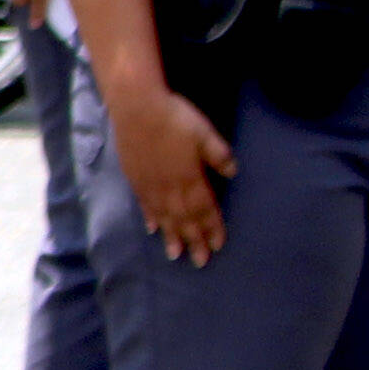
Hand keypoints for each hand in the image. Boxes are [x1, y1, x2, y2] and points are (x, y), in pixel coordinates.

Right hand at [111, 81, 235, 263]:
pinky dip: (151, 219)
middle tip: (201, 262)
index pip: (204, 208)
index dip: (212, 227)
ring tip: (176, 255)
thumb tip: (232, 172)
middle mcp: (170, 186)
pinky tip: (153, 229)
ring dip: (172, 236)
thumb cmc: (174, 117)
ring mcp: (151, 184)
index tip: (219, 245)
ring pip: (164, 217)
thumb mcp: (204, 132)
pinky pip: (145, 205)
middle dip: (194, 240)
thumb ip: (218, 153)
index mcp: (190, 177)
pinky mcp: (136, 177)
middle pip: (185, 219)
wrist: (136, 107)